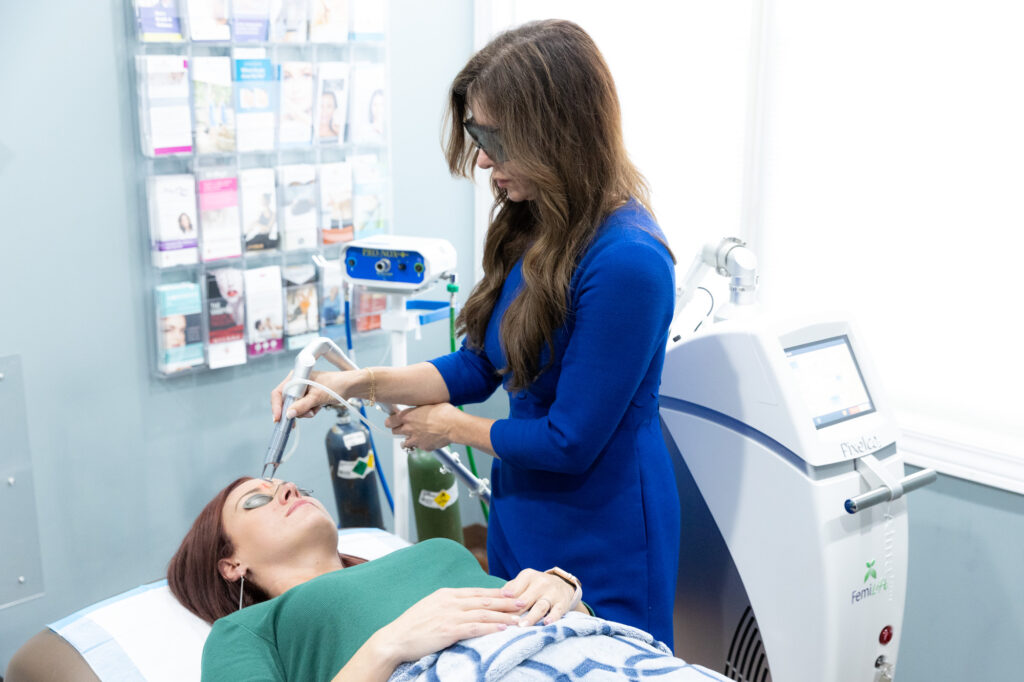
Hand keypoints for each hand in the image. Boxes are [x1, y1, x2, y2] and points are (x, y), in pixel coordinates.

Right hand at [271, 369, 350, 421]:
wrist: (350, 386)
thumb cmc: (335, 385)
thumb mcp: (317, 396)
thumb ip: (302, 405)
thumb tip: (288, 414)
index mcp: (296, 377)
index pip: (279, 393)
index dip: (276, 406)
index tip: (278, 418)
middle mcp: (297, 383)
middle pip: (286, 402)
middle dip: (295, 411)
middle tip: (302, 416)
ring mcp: (303, 391)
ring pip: (295, 407)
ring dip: (304, 412)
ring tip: (315, 409)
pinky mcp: (309, 397)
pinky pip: (304, 408)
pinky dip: (310, 411)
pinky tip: (318, 408)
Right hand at [373, 587, 520, 664]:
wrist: (394, 639)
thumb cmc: (412, 626)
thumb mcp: (431, 607)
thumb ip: (448, 604)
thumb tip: (464, 606)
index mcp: (446, 594)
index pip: (477, 592)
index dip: (497, 593)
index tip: (513, 594)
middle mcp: (450, 601)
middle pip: (484, 600)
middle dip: (506, 602)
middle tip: (524, 602)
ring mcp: (449, 615)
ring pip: (484, 613)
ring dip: (504, 616)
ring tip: (519, 618)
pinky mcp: (448, 630)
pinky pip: (475, 628)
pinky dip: (491, 628)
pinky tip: (503, 630)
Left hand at [385, 403, 459, 450]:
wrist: (454, 426)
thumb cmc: (444, 412)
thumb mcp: (427, 405)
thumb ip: (418, 409)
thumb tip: (416, 408)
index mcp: (407, 416)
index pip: (390, 421)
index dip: (391, 421)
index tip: (392, 420)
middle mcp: (408, 429)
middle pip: (395, 432)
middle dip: (398, 429)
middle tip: (405, 427)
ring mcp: (415, 440)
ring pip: (405, 443)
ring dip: (409, 439)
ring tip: (417, 435)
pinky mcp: (424, 447)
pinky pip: (419, 447)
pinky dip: (422, 444)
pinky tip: (429, 438)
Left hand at [500, 568, 579, 626]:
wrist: (562, 584)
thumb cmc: (535, 587)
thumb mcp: (523, 583)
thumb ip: (509, 590)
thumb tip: (491, 601)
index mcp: (527, 576)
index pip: (513, 591)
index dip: (503, 604)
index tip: (494, 614)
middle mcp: (540, 582)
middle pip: (524, 600)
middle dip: (514, 612)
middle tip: (504, 623)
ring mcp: (552, 592)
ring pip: (540, 606)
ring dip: (531, 617)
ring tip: (522, 626)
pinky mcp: (562, 602)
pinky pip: (557, 611)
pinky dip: (553, 617)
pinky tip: (547, 624)